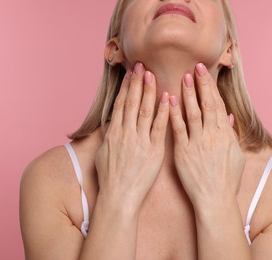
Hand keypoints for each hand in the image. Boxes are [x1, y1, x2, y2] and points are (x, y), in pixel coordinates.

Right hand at [95, 63, 169, 211]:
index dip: (126, 87)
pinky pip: (159, 128)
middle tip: (142, 65)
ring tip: (153, 75)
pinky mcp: (154, 151)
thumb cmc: (111, 178)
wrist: (119, 197)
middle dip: (137, 83)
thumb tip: (113, 123)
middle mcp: (126, 134)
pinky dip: (163, 112)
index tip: (131, 73)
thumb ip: (109, 136)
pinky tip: (168, 98)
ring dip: (149, 91)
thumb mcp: (104, 154)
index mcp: (114, 133)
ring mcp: (140, 141)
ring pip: (145, 111)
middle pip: (132, 102)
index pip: (121, 104)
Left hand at [169, 63, 244, 210]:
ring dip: (187, 94)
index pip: (217, 105)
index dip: (210, 88)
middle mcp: (212, 136)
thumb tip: (229, 117)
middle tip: (194, 67)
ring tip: (182, 77)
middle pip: (206, 105)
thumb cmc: (226, 180)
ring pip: (192, 113)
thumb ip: (231, 134)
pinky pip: (177, 130)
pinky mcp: (183, 152)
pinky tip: (168, 100)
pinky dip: (173, 114)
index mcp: (225, 135)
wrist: (214, 200)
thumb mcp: (235, 156)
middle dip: (201, 85)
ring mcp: (197, 143)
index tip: (205, 73)